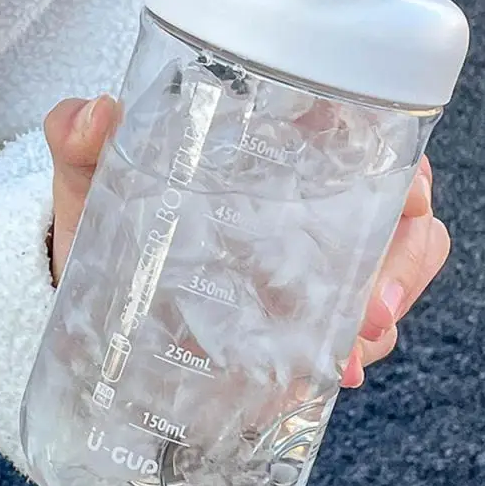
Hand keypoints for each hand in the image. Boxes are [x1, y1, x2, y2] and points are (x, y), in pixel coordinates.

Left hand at [45, 98, 449, 387]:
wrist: (93, 301)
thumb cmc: (106, 224)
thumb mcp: (94, 182)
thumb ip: (81, 142)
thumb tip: (95, 113)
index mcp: (276, 158)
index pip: (368, 144)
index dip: (400, 167)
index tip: (402, 196)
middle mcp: (308, 210)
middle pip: (400, 219)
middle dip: (403, 261)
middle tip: (372, 306)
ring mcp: (311, 269)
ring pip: (388, 279)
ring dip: (383, 315)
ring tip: (349, 354)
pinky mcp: (301, 322)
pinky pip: (354, 333)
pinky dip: (353, 352)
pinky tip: (335, 372)